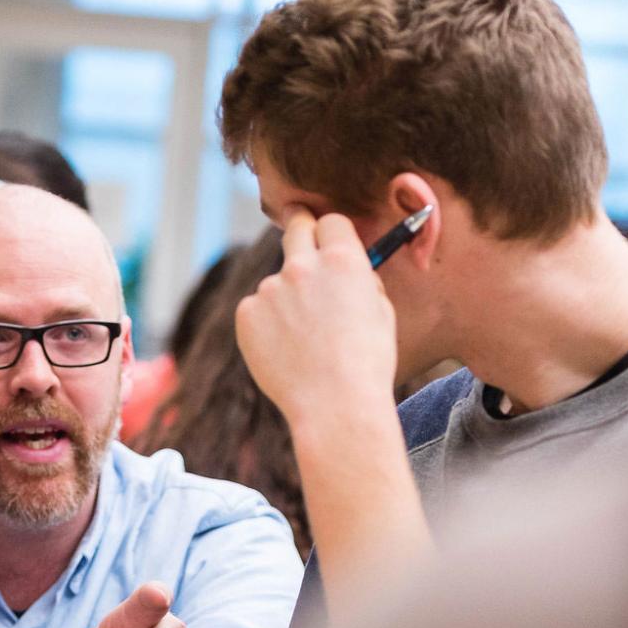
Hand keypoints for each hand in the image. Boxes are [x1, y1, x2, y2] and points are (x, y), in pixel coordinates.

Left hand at [236, 205, 396, 427]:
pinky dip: (267, 324)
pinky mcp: (247, 313)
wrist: (335, 405)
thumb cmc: (367, 363)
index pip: (331, 222)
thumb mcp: (380, 311)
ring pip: (277, 282)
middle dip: (300, 229)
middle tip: (300, 238)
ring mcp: (270, 289)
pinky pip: (258, 309)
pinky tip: (285, 351)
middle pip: (296, 228)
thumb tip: (345, 265)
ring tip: (305, 341)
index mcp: (343, 261)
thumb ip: (360, 279)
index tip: (325, 236)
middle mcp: (303, 266)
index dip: (331, 231)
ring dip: (286, 298)